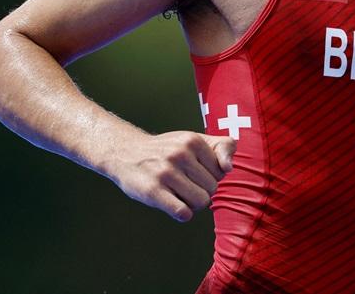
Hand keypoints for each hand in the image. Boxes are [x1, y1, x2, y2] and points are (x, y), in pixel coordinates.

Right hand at [107, 130, 235, 221]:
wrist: (125, 152)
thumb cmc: (166, 150)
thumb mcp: (194, 139)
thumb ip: (221, 147)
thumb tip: (229, 168)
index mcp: (193, 140)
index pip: (221, 171)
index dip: (210, 176)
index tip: (196, 172)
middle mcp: (181, 154)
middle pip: (212, 189)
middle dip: (202, 191)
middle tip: (185, 185)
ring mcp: (166, 172)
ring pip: (201, 202)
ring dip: (193, 204)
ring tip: (179, 195)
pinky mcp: (153, 191)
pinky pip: (183, 212)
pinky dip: (183, 214)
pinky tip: (174, 205)